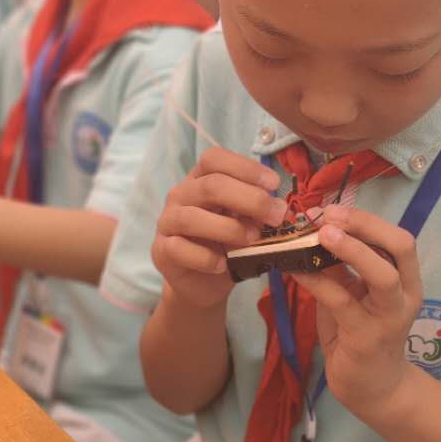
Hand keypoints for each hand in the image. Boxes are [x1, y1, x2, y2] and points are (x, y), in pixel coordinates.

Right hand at [151, 147, 283, 309]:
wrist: (203, 282)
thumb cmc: (225, 244)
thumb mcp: (245, 223)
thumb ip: (255, 212)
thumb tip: (279, 208)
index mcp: (200, 179)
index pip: (214, 159)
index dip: (245, 168)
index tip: (274, 184)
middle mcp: (180, 195)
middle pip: (210, 185)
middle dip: (250, 199)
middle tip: (276, 215)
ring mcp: (167, 222)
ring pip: (192, 217)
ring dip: (228, 228)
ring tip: (252, 239)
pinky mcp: (162, 250)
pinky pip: (180, 249)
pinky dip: (206, 257)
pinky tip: (223, 264)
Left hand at [290, 205, 422, 421]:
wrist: (373, 388)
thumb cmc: (362, 336)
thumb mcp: (354, 295)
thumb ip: (340, 268)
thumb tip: (311, 231)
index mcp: (406, 280)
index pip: (400, 239)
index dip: (369, 219)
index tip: (333, 210)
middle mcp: (405, 295)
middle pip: (400, 246)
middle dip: (365, 225)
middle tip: (328, 216)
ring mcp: (389, 317)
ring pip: (382, 275)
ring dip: (351, 249)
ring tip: (320, 234)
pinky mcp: (366, 338)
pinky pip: (341, 301)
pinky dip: (316, 281)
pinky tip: (295, 270)